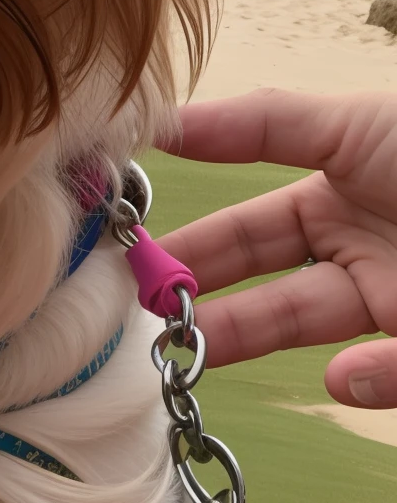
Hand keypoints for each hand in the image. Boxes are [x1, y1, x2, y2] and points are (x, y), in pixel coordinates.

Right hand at [159, 91, 396, 407]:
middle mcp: (362, 255)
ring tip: (198, 350)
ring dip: (253, 342)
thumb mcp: (353, 125)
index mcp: (341, 196)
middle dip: (204, 302)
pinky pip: (395, 372)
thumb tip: (161, 122)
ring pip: (312, 334)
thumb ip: (259, 124)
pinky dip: (372, 379)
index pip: (249, 231)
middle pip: (266, 291)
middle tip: (143, 315)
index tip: (132, 256)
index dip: (194, 244)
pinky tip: (346, 375)